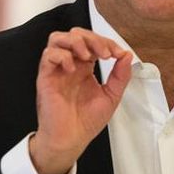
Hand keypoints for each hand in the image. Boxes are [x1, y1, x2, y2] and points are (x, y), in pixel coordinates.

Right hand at [29, 27, 131, 173]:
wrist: (71, 140)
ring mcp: (57, 69)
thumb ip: (120, 76)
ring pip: (58, 38)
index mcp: (85, 66)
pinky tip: (72, 69)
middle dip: (93, 38)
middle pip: (75, 34)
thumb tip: (127, 55)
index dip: (107, 42)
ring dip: (75, 41)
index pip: (93, 42)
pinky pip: (48, 55)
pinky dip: (62, 56)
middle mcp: (70, 64)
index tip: (119, 54)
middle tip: (105, 53)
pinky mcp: (45, 77)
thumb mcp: (111, 96)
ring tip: (87, 56)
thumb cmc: (86, 121)